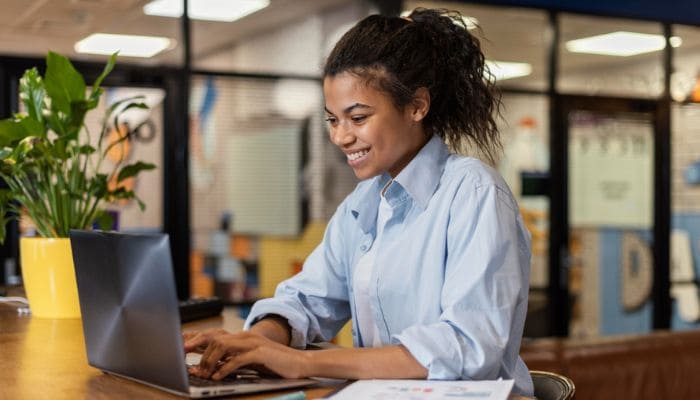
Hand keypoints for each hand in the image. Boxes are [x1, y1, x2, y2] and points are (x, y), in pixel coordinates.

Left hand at [183, 329, 309, 379]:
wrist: (300, 363)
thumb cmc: (274, 363)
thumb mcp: (249, 360)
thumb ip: (232, 360)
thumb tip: (210, 367)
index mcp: (241, 337)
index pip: (214, 335)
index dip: (196, 340)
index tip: (181, 347)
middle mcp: (245, 336)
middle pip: (214, 337)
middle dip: (198, 348)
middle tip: (186, 360)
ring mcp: (253, 343)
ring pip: (223, 346)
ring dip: (210, 360)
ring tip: (204, 373)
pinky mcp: (260, 353)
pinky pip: (237, 359)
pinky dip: (225, 368)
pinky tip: (218, 376)